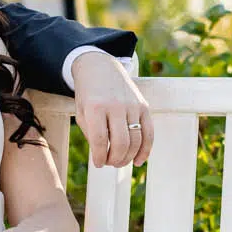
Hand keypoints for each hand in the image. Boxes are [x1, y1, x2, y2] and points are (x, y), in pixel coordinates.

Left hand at [71, 51, 152, 167]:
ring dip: (129, 157)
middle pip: (121, 143)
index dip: (99, 157)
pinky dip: (145, 150)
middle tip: (110, 163)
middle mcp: (116, 105)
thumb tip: (105, 157)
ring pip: (136, 140)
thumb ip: (91, 134)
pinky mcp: (144, 106)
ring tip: (120, 162)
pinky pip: (149, 132)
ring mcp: (132, 105)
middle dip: (115, 159)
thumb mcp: (82, 112)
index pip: (99, 140)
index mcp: (95, 107)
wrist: (100, 67)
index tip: (98, 164)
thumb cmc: (88, 95)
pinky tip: (138, 161)